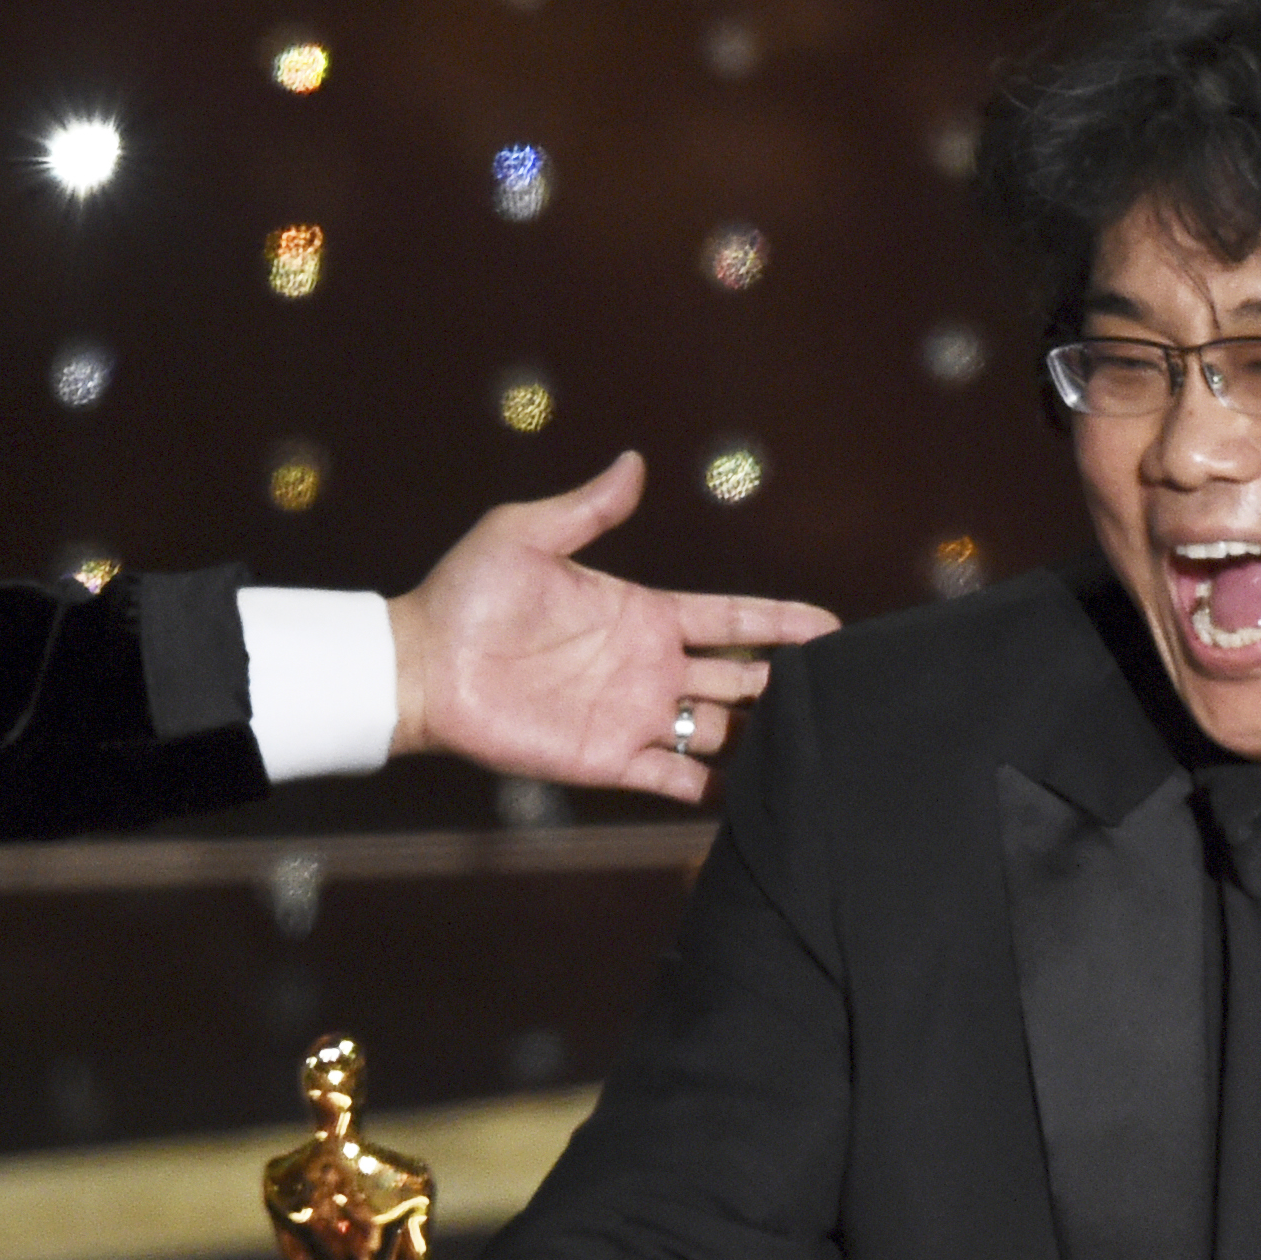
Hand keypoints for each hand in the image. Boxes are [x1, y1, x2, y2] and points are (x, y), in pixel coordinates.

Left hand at [387, 452, 836, 803]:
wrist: (420, 665)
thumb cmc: (465, 594)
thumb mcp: (525, 534)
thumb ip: (587, 509)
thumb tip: (634, 462)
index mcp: (644, 613)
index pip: (731, 619)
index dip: (780, 623)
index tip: (832, 629)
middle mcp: (650, 668)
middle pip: (740, 681)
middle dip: (787, 686)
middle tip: (839, 694)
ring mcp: (634, 717)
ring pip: (721, 733)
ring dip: (761, 740)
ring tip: (810, 748)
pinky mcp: (609, 760)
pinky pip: (676, 781)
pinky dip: (717, 791)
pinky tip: (756, 798)